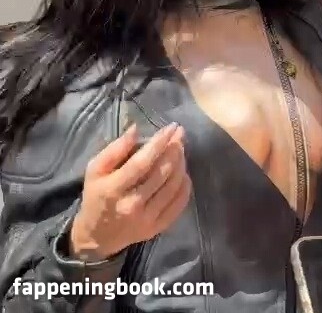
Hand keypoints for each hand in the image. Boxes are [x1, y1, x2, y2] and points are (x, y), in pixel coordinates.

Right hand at [70, 122, 191, 259]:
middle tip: (180, 133)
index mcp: (113, 188)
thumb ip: (115, 149)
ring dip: (181, 165)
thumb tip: (136, 129)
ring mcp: (146, 219)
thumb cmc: (96, 195)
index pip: (141, 163)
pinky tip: (184, 173)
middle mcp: (132, 205)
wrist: (96, 236)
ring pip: (172, 188)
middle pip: (160, 174)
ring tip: (181, 149)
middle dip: (174, 149)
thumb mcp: (95, 169)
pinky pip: (178, 205)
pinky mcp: (156, 228)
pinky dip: (184, 187)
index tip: (171, 127)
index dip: (159, 143)